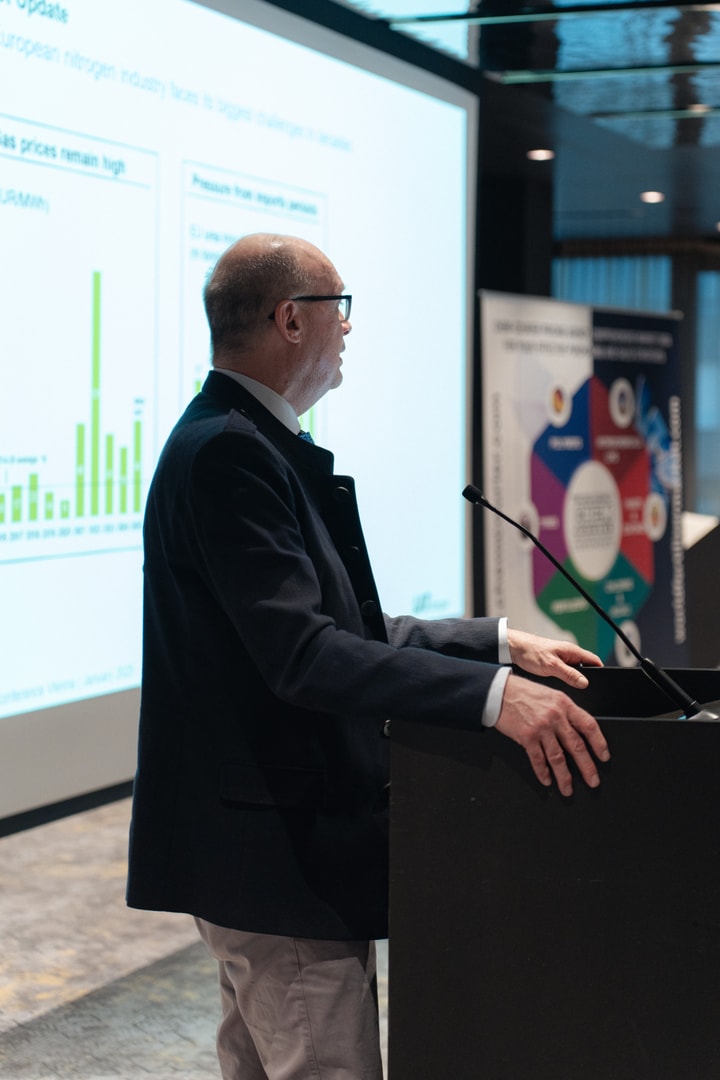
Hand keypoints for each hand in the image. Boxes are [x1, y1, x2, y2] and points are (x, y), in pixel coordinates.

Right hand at [496, 673, 609, 796]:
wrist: (499, 691)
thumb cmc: (523, 692)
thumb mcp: (550, 695)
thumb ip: (565, 711)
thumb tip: (578, 731)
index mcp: (564, 704)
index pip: (589, 725)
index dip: (599, 743)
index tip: (604, 757)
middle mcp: (555, 716)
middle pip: (577, 745)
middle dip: (587, 767)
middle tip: (593, 780)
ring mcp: (541, 727)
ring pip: (558, 757)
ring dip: (564, 776)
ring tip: (568, 789)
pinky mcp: (526, 736)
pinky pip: (538, 759)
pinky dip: (543, 772)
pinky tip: (547, 780)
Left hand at [507, 628, 602, 689]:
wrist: (514, 648)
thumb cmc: (531, 652)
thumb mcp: (551, 665)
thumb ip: (569, 674)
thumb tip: (584, 683)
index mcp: (572, 651)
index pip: (594, 661)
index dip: (601, 672)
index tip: (603, 683)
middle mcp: (569, 654)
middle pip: (586, 668)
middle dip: (588, 679)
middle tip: (587, 692)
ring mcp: (562, 659)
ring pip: (575, 672)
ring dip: (575, 680)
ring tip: (572, 690)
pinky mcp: (554, 664)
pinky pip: (565, 673)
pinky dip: (566, 680)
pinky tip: (561, 688)